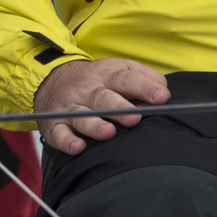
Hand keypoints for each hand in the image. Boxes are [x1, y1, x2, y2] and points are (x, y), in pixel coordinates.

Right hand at [33, 58, 168, 155]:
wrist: (52, 79)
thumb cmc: (97, 81)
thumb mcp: (119, 69)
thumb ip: (145, 77)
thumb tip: (164, 94)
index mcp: (107, 76)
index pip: (127, 79)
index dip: (144, 87)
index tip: (161, 97)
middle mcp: (87, 90)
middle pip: (103, 98)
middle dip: (119, 108)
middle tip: (134, 118)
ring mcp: (70, 107)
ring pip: (81, 117)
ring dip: (94, 125)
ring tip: (109, 132)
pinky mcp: (55, 124)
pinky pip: (59, 134)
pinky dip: (67, 141)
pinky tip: (79, 146)